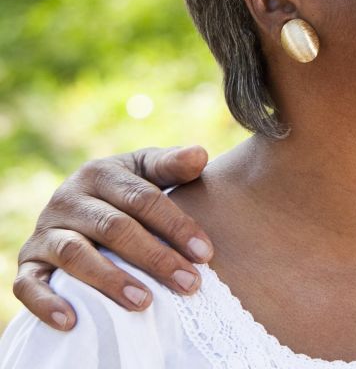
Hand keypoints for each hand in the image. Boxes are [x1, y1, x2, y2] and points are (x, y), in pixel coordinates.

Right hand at [13, 146, 213, 330]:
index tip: (206, 253)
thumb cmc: (126, 190)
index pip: (142, 199)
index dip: (176, 225)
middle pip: (113, 228)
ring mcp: (45, 232)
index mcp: (100, 173)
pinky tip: (72, 321)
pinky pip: (28, 285)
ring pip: (74, 254)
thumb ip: (172, 165)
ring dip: (110, 280)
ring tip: (144, 302)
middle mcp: (67, 199)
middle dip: (154, 257)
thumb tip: (200, 155)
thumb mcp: (147, 171)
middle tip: (188, 283)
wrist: (79, 205)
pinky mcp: (28, 263)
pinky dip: (46, 303)